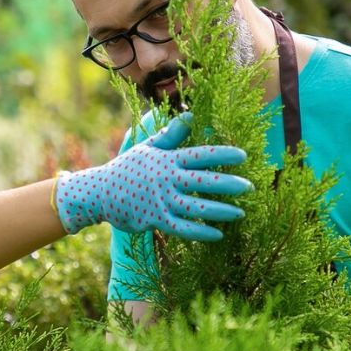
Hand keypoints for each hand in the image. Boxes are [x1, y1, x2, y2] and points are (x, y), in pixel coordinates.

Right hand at [53, 113, 250, 240]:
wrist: (100, 192)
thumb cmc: (128, 168)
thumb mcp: (148, 147)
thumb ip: (171, 134)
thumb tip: (191, 115)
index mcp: (167, 159)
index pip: (200, 155)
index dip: (222, 155)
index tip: (243, 156)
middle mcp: (166, 179)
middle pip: (203, 182)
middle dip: (229, 184)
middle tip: (250, 187)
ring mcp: (161, 201)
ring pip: (197, 207)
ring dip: (221, 211)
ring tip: (240, 213)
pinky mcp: (156, 220)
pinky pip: (183, 228)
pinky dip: (201, 232)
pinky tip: (218, 235)